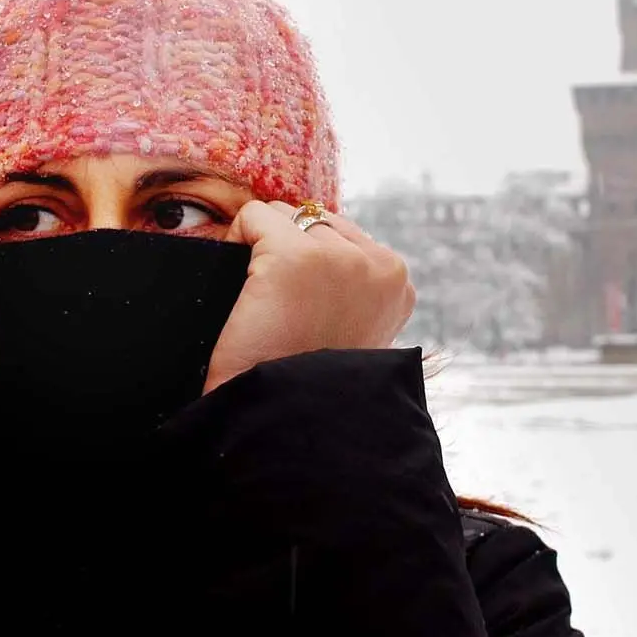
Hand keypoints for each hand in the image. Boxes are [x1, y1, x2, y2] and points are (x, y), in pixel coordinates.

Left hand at [204, 201, 415, 393]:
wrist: (283, 421)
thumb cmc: (309, 383)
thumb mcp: (354, 332)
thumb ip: (353, 288)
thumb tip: (323, 244)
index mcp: (398, 284)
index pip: (346, 237)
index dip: (313, 264)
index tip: (301, 306)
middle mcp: (378, 265)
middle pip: (317, 222)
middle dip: (291, 251)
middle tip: (277, 306)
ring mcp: (339, 258)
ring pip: (287, 216)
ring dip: (265, 247)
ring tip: (262, 299)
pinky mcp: (295, 256)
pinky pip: (254, 217)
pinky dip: (237, 240)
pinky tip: (242, 288)